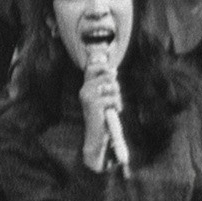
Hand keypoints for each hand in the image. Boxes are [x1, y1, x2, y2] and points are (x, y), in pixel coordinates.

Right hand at [79, 50, 121, 171]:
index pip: (92, 66)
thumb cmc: (102, 116)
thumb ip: (107, 84)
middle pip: (104, 73)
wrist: (96, 135)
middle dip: (114, 81)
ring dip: (117, 95)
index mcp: (85, 87)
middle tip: (115, 92)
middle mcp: (84, 90)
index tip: (112, 72)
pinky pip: (113, 97)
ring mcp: (88, 96)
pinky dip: (117, 105)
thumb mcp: (104, 97)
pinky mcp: (94, 103)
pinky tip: (113, 111)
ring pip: (111, 85)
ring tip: (114, 105)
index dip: (103, 65)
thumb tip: (113, 70)